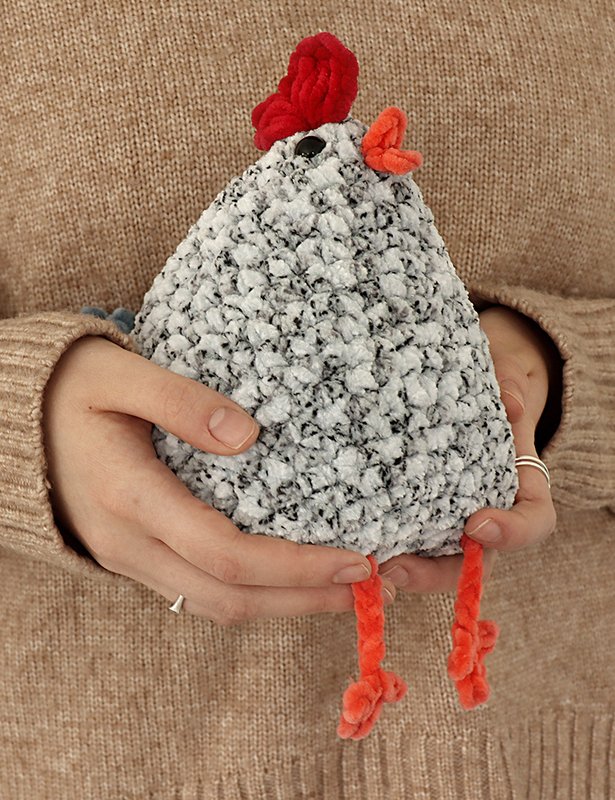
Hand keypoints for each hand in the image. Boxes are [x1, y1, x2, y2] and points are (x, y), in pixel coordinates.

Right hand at [42, 336, 395, 622]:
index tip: (357, 559)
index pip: (226, 554)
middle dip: (304, 598)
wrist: (14, 426)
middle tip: (369, 586)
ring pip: (216, 605)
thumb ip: (180, 401)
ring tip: (342, 589)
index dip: (296, 566)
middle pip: (230, 598)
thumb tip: (247, 434)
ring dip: (283, 604)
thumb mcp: (119, 375)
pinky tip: (288, 576)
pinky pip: (200, 592)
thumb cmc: (69, 391)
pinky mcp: (137, 557)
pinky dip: (253, 594)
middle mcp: (131, 543)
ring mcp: (131, 558)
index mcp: (131, 498)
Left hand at [378, 305, 557, 592]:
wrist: (462, 385)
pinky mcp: (413, 512)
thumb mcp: (505, 377)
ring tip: (367, 563)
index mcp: (520, 488)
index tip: (477, 524)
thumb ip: (510, 386)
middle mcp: (486, 512)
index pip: (532, 523)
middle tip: (400, 565)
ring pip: (432, 560)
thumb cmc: (490, 386)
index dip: (512, 532)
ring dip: (402, 569)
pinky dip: (381, 545)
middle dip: (435, 571)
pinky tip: (350, 542)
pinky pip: (403, 538)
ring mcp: (448, 518)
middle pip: (473, 561)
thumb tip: (510, 403)